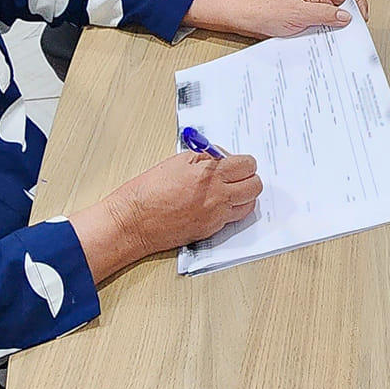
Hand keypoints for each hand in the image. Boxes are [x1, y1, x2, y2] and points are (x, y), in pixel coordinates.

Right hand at [114, 150, 262, 254]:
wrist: (134, 220)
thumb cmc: (149, 191)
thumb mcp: (178, 161)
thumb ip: (205, 158)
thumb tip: (222, 158)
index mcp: (210, 175)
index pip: (247, 165)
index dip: (244, 162)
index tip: (237, 162)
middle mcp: (218, 197)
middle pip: (255, 186)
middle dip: (248, 178)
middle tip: (236, 175)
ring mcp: (216, 216)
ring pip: (248, 205)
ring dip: (243, 196)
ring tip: (228, 190)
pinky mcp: (211, 230)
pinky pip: (232, 218)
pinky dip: (230, 210)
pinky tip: (216, 204)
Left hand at [243, 0, 369, 36]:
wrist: (256, 21)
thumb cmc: (273, 12)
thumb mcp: (300, 14)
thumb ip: (324, 14)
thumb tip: (346, 16)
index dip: (359, 3)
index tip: (360, 19)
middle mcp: (322, 0)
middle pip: (348, 5)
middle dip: (353, 18)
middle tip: (353, 31)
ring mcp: (319, 11)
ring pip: (340, 17)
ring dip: (342, 28)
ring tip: (342, 37)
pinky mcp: (314, 22)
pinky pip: (330, 27)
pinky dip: (333, 34)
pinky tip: (330, 41)